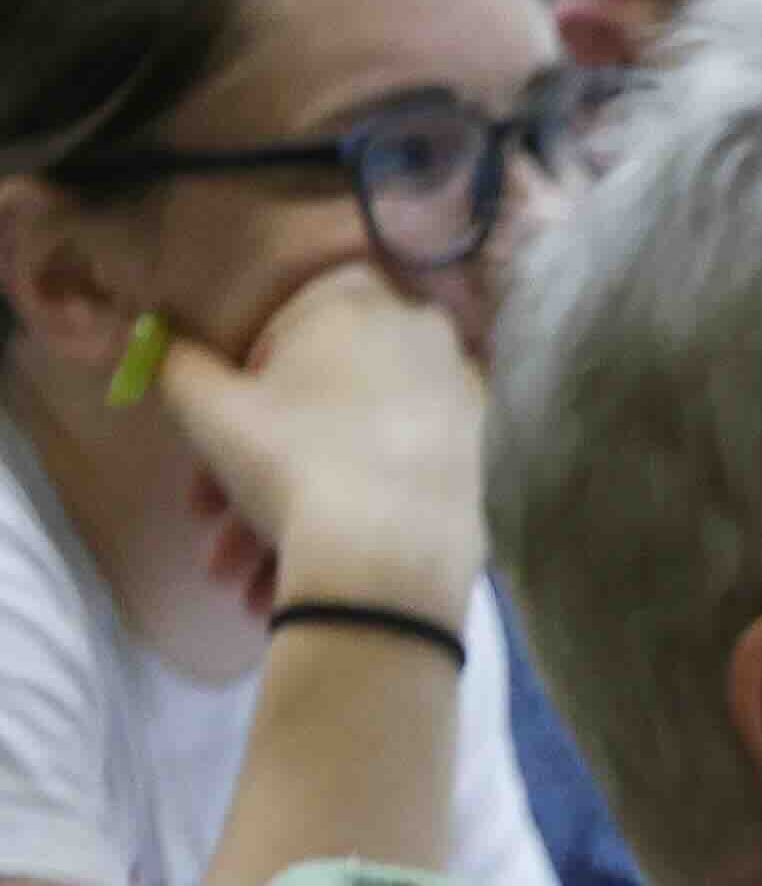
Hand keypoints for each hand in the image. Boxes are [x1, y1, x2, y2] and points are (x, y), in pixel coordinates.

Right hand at [144, 263, 486, 620]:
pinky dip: (338, 525)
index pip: (279, 328)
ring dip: (277, 515)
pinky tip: (284, 579)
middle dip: (248, 470)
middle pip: (313, 403)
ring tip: (235, 574)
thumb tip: (163, 346)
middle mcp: (423, 346)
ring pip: (346, 452)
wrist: (385, 571)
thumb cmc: (292, 465)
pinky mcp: (472, 472)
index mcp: (361, 306)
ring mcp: (456, 412)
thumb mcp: (209, 409)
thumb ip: (178, 364)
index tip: (214, 436)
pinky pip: (387, 485)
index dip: (236, 385)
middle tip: (209, 520)